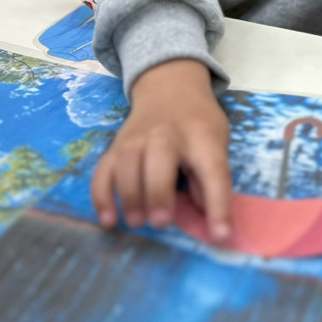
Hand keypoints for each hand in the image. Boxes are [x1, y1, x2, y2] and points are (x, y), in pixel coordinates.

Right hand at [90, 59, 231, 240]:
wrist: (169, 86)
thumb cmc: (198, 123)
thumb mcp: (217, 142)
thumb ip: (210, 179)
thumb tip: (206, 216)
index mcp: (202, 137)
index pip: (214, 170)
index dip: (218, 205)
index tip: (220, 235)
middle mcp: (168, 135)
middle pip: (161, 157)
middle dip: (158, 191)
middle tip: (160, 222)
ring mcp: (137, 138)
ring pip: (127, 161)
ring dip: (129, 193)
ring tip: (136, 222)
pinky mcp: (116, 146)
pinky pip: (103, 169)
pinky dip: (101, 195)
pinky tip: (107, 219)